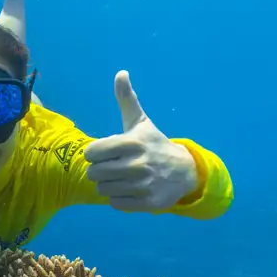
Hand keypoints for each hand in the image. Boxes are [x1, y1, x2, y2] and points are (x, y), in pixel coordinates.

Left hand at [83, 70, 199, 211]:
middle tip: (111, 167)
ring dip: (107, 185)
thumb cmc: (154, 144)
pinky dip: (118, 199)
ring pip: (103, 190)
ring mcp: (144, 185)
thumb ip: (127, 100)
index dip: (94, 153)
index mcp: (132, 143)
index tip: (105, 152)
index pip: (92, 152)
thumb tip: (121, 73)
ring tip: (120, 178)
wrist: (184, 171)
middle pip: (94, 173)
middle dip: (99, 170)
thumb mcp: (141, 122)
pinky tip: (129, 190)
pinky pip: (116, 204)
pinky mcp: (148, 203)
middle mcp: (138, 164)